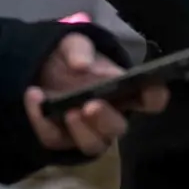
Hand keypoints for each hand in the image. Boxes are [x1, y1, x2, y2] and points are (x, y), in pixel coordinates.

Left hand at [22, 32, 167, 156]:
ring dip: (82, 131)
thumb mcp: (74, 43)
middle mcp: (111, 115)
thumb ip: (79, 50)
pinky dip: (42, 120)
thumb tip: (82, 66)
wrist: (38, 69)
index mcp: (126, 91)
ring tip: (68, 111)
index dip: (154, 95)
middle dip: (106, 119)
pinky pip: (53, 138)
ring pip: (93, 144)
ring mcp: (87, 131)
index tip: (148, 87)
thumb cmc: (70, 57)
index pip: (151, 100)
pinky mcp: (60, 140)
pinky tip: (34, 96)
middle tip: (91, 106)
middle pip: (119, 128)